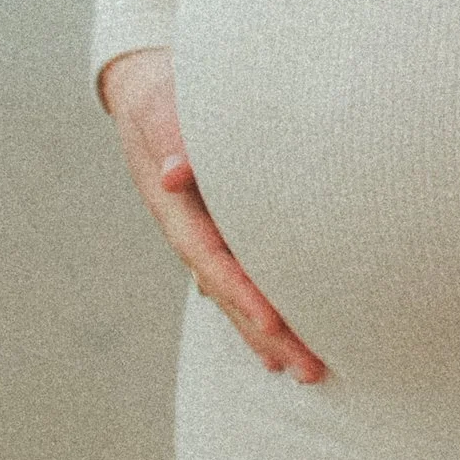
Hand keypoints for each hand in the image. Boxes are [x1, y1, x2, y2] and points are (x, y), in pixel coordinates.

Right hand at [98, 47, 324, 383]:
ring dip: (271, 332)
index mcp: (176, 209)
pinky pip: (245, 273)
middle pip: (231, 293)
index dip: (242, 294)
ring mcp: (207, 233)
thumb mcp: (159, 104)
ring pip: (239, 293)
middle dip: (268, 334)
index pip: (212, 260)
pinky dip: (265, 305)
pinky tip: (288, 333)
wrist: (149, 88)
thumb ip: (169, 133)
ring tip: (308, 371)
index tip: (275, 323)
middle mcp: (192, 231)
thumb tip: (174, 175)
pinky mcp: (225, 226)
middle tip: (310, 371)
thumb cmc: (161, 91)